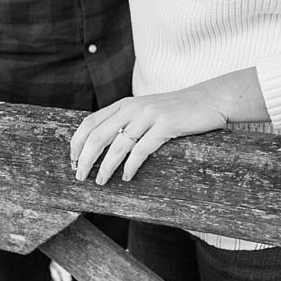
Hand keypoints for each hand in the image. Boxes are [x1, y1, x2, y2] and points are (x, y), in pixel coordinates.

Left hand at [69, 89, 227, 184]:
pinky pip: (142, 149)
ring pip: (118, 145)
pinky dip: (131, 166)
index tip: (72, 160)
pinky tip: (127, 177)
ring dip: (105, 167)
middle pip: (98, 135)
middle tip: (80, 176)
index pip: (90, 122)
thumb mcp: (145, 110)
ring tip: (100, 181)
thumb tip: (103, 147)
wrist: (208, 100)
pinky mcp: (166, 125)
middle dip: (85, 158)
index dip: (77, 142)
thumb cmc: (176, 110)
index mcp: (123, 104)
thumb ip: (126, 122)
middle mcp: (132, 107)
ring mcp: (149, 115)